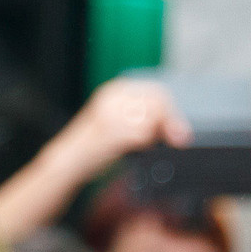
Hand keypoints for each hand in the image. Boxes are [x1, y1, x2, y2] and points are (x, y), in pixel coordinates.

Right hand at [50, 77, 191, 180]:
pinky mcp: (111, 129)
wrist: (68, 161)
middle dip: (173, 121)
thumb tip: (174, 124)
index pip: (156, 91)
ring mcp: (112, 111)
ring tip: (146, 146)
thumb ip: (143, 117)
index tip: (182, 131)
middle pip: (158, 101)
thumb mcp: (120, 123)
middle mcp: (114, 96)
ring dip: (157, 135)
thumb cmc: (96, 146)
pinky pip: (143, 134)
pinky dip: (146, 144)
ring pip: (153, 117)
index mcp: (117, 91)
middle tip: (180, 140)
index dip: (172, 110)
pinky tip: (139, 150)